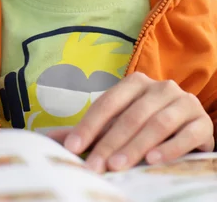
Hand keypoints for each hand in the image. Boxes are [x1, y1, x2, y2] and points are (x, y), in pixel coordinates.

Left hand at [49, 73, 213, 172]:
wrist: (189, 127)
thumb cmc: (147, 126)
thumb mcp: (118, 124)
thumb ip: (89, 130)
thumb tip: (48, 138)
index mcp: (136, 83)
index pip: (108, 102)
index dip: (89, 125)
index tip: (72, 148)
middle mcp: (160, 87)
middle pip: (131, 115)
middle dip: (110, 142)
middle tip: (96, 166)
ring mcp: (183, 102)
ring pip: (157, 123)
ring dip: (136, 146)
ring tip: (119, 166)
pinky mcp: (202, 120)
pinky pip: (187, 134)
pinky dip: (170, 148)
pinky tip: (154, 160)